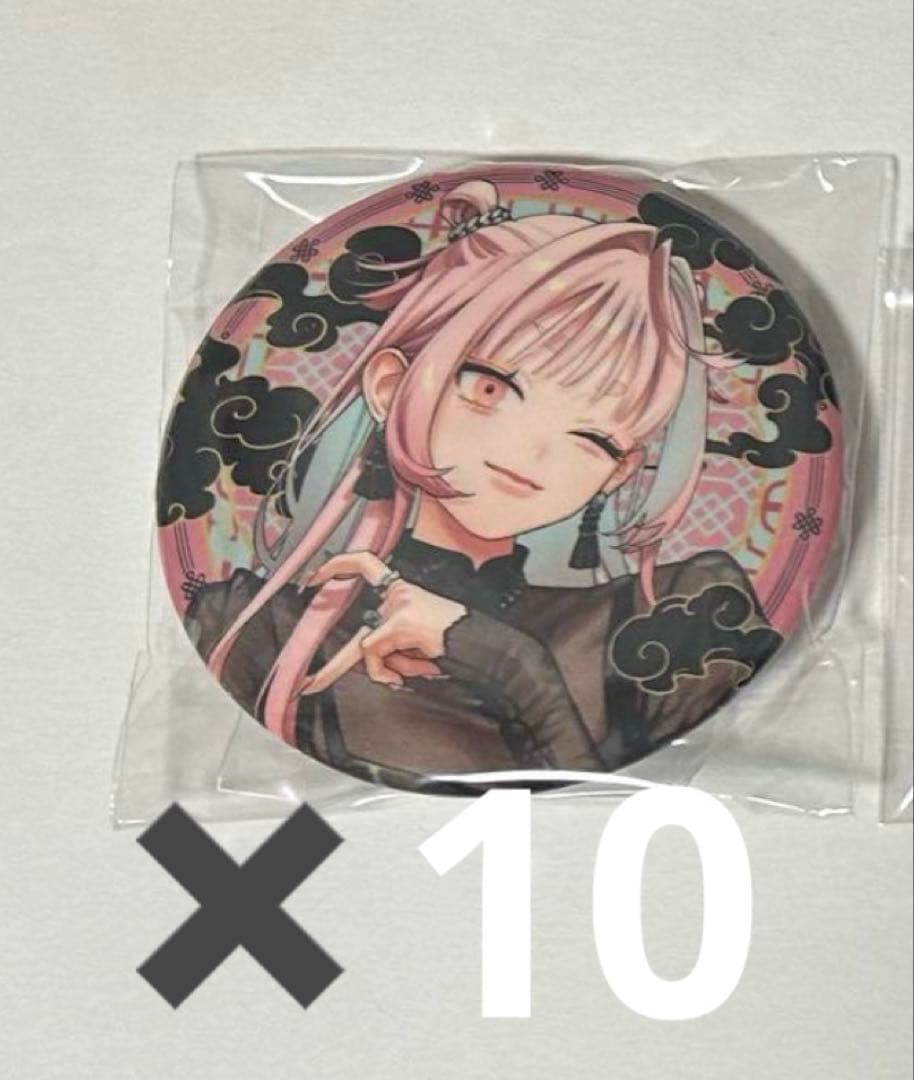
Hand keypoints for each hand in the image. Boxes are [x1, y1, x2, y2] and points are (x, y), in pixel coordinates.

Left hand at [304, 551, 466, 691]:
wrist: (478, 643)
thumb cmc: (452, 641)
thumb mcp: (414, 639)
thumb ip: (388, 645)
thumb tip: (368, 664)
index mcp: (402, 591)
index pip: (366, 564)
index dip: (340, 564)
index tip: (316, 574)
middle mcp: (398, 592)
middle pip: (361, 629)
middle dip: (336, 667)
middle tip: (310, 685)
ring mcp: (398, 604)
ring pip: (368, 647)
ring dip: (386, 670)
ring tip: (410, 674)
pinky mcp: (399, 621)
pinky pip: (372, 651)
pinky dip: (382, 671)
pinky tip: (399, 678)